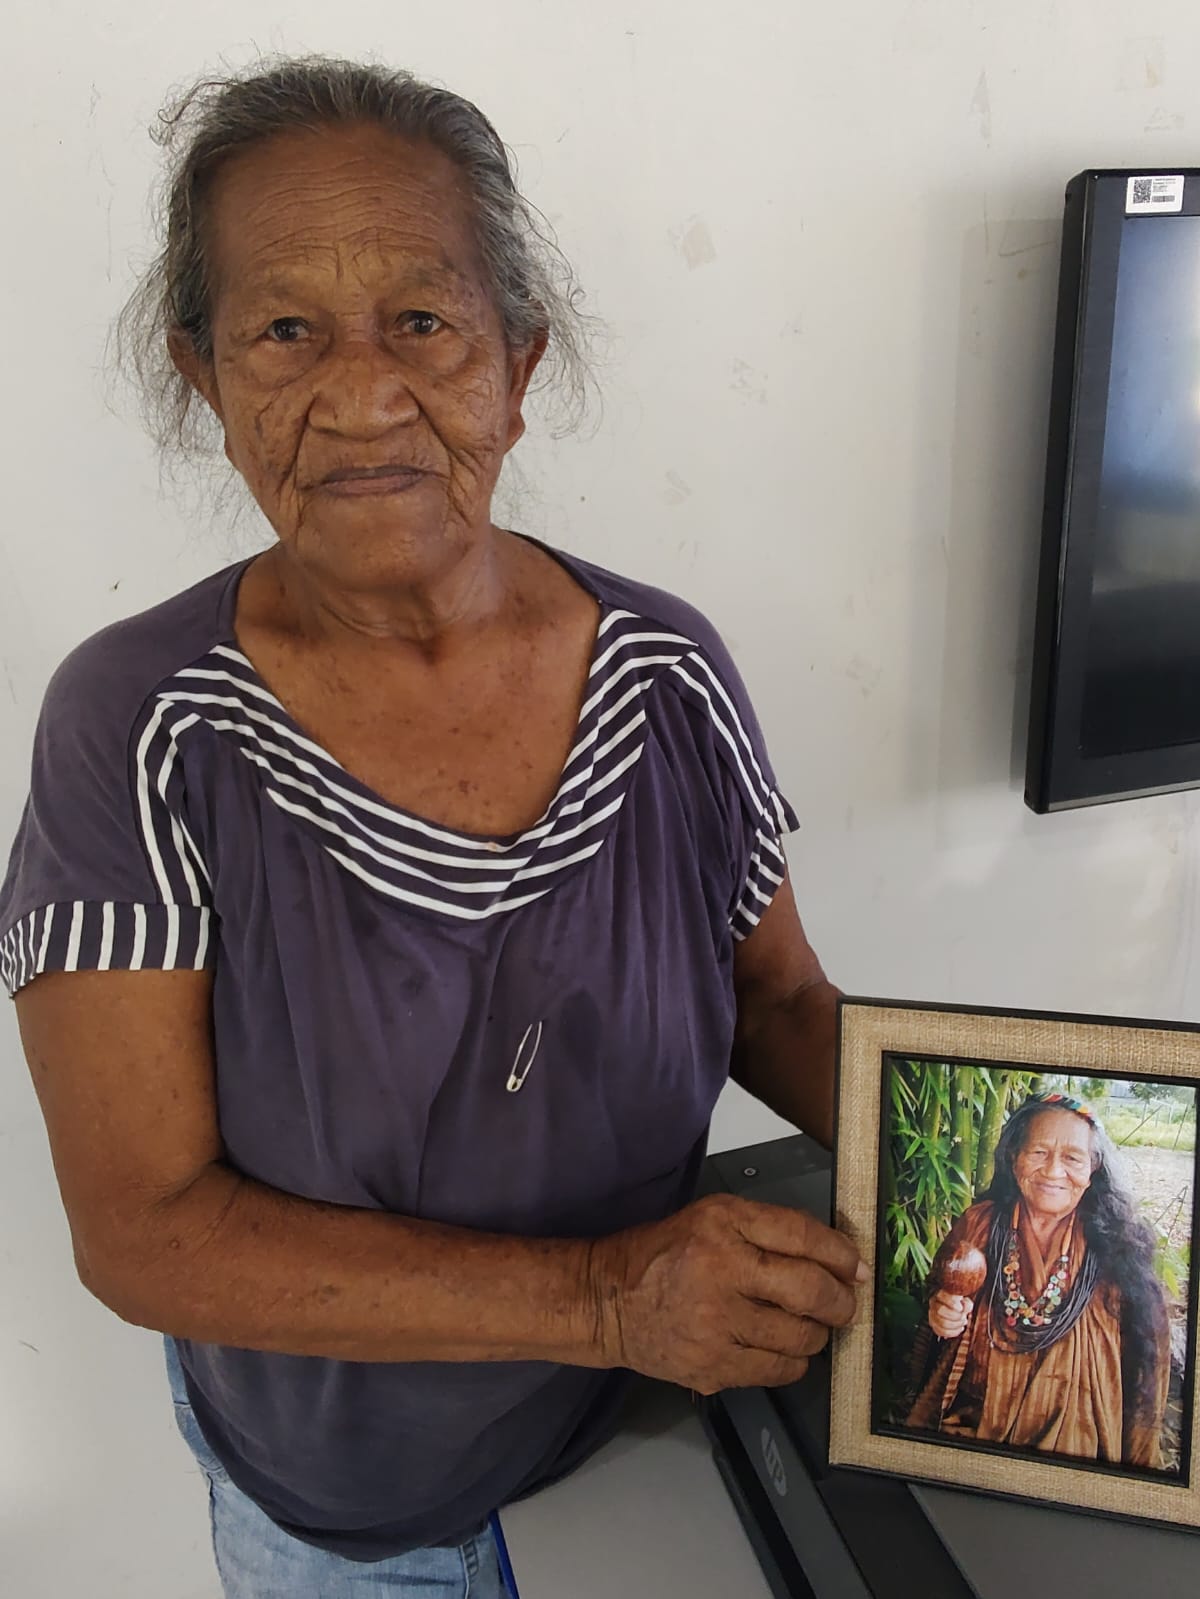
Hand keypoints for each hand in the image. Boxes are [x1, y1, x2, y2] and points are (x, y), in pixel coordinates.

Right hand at [588, 1193, 865, 1394]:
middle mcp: (721, 1270)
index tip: (855, 1267)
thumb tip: (833, 1253)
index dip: (841, 1254)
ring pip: (801, 1338)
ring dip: (816, 1333)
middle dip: (841, 1301)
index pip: (802, 1236)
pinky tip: (780, 1347)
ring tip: (807, 1324)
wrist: (608, 1300)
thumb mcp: (713, 1217)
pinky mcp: (713, 1367)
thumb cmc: (665, 1253)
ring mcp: (716, 1325)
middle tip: (845, 1304)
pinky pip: (778, 1371)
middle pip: (810, 1291)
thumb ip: (768, 1229)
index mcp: (723, 1225)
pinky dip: (792, 1361)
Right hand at [928, 1290, 972, 1338]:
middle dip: (955, 1316)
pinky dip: (953, 1332)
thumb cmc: (960, 1304)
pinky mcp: (934, 1325)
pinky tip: (959, 1328)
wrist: (954, 1310)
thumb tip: (964, 1308)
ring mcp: (932, 1315)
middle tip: (963, 1317)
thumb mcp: (965, 1301)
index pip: (942, 1296)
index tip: (961, 1308)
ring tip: (962, 1323)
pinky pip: (941, 1332)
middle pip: (940, 1310)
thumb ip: (966, 1303)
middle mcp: (934, 1303)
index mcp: (940, 1294)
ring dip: (956, 1325)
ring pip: (942, 1323)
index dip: (952, 1303)